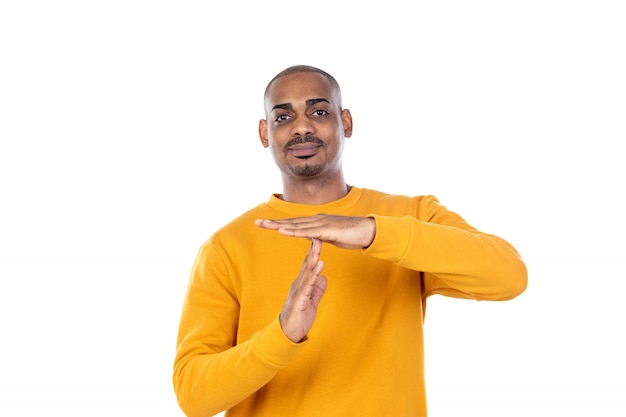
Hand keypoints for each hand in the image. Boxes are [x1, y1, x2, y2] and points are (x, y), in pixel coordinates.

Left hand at [255, 214, 375, 249]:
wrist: (367, 231)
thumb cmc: (351, 234)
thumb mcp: (331, 237)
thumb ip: (320, 236)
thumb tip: (311, 238)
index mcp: (316, 222)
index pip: (294, 223)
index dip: (279, 223)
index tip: (265, 224)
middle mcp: (316, 220)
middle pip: (290, 222)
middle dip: (273, 222)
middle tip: (256, 222)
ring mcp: (321, 224)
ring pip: (295, 225)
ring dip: (279, 225)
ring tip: (264, 225)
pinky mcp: (326, 231)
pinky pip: (306, 232)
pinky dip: (293, 232)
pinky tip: (282, 232)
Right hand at [280, 238, 327, 342]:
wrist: (288, 334)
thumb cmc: (299, 318)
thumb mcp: (311, 302)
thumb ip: (317, 290)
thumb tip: (324, 278)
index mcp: (302, 284)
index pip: (308, 265)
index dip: (314, 251)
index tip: (320, 238)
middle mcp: (298, 284)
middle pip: (306, 264)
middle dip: (313, 249)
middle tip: (318, 233)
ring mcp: (298, 291)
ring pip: (306, 271)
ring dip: (313, 257)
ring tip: (319, 245)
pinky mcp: (299, 300)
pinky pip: (308, 285)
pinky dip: (314, 274)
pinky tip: (320, 265)